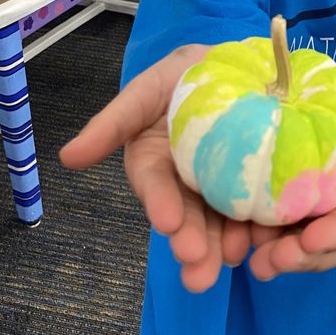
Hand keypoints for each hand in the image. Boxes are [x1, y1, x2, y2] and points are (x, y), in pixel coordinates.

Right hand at [59, 45, 254, 292]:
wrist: (236, 66)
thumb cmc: (183, 76)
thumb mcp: (146, 91)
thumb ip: (111, 123)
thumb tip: (67, 157)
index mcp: (155, 166)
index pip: (155, 188)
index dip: (160, 204)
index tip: (166, 222)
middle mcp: (187, 186)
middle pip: (189, 217)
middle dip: (193, 242)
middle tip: (200, 268)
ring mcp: (222, 190)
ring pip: (222, 223)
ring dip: (226, 245)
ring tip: (234, 258)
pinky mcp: (256, 188)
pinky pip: (259, 211)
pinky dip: (262, 227)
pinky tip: (268, 238)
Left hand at [246, 64, 335, 280]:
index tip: (310, 240)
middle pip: (324, 245)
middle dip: (297, 256)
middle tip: (267, 262)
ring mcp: (313, 209)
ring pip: (294, 240)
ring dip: (271, 250)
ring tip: (245, 254)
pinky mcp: (284, 196)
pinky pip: (269, 217)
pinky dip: (251, 227)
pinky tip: (231, 231)